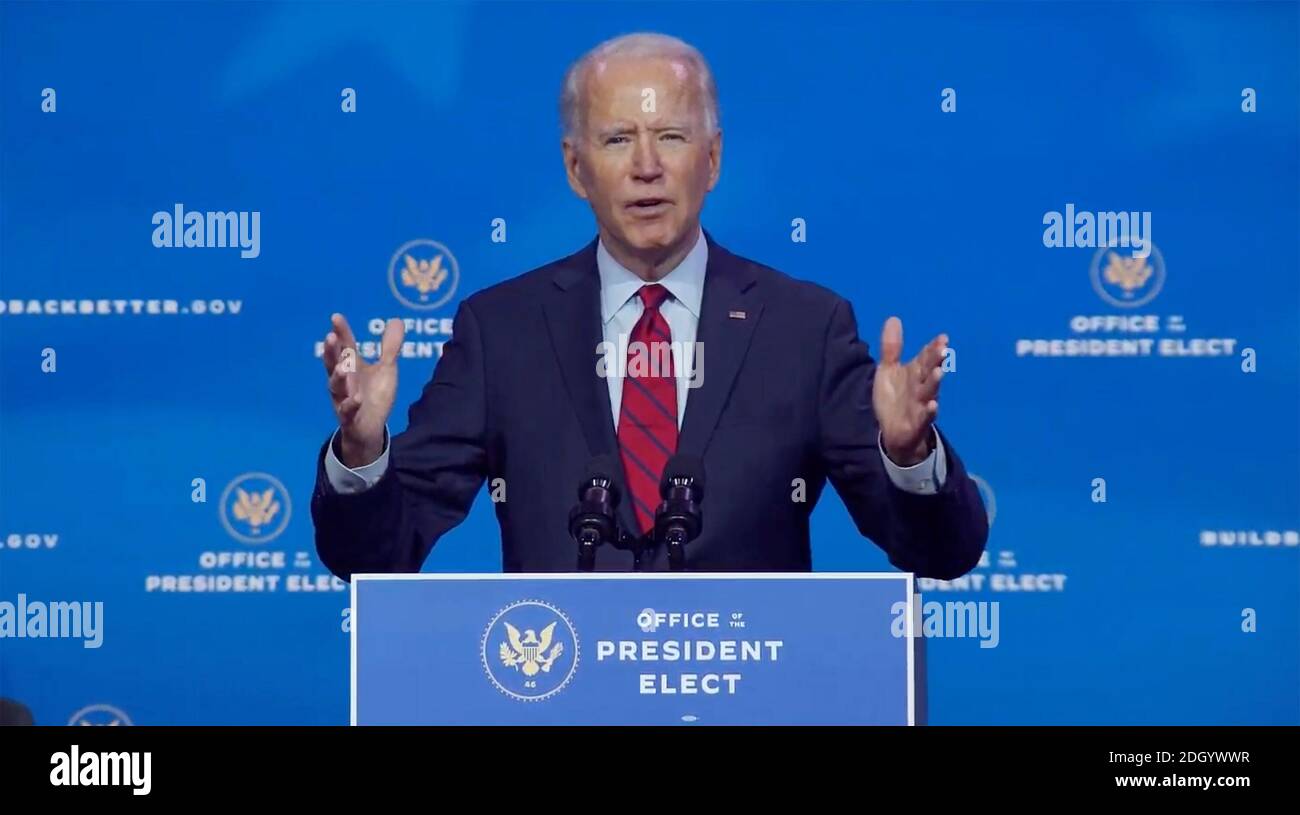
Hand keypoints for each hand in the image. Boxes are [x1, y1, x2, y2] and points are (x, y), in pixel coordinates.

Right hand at [322, 313, 404, 466]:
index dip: (340, 332)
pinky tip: (356, 399)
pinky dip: (350, 405)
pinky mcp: (349, 417)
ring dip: (338, 377)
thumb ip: (390, 347)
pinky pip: (347, 411)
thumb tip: (396, 320)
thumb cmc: (374, 395)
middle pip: (333, 364)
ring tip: (343, 367)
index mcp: (351, 366)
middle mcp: (343, 381)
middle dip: (331, 352)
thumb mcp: (386, 369)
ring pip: (336, 387)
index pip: (344, 346)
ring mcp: (343, 399)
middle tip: (330, 337)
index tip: (336, 317)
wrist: (369, 428)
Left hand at [872, 316, 946, 465]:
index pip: (925, 357)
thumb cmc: (894, 398)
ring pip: (930, 391)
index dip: (933, 348)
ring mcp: (921, 404)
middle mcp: (921, 386)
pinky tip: (933, 405)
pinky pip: (925, 416)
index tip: (942, 338)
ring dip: (935, 382)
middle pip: (929, 371)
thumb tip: (893, 318)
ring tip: (939, 372)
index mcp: (915, 372)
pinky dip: (930, 411)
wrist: (894, 431)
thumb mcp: (888, 370)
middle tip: (943, 349)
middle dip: (936, 361)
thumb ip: (891, 347)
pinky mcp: (917, 422)